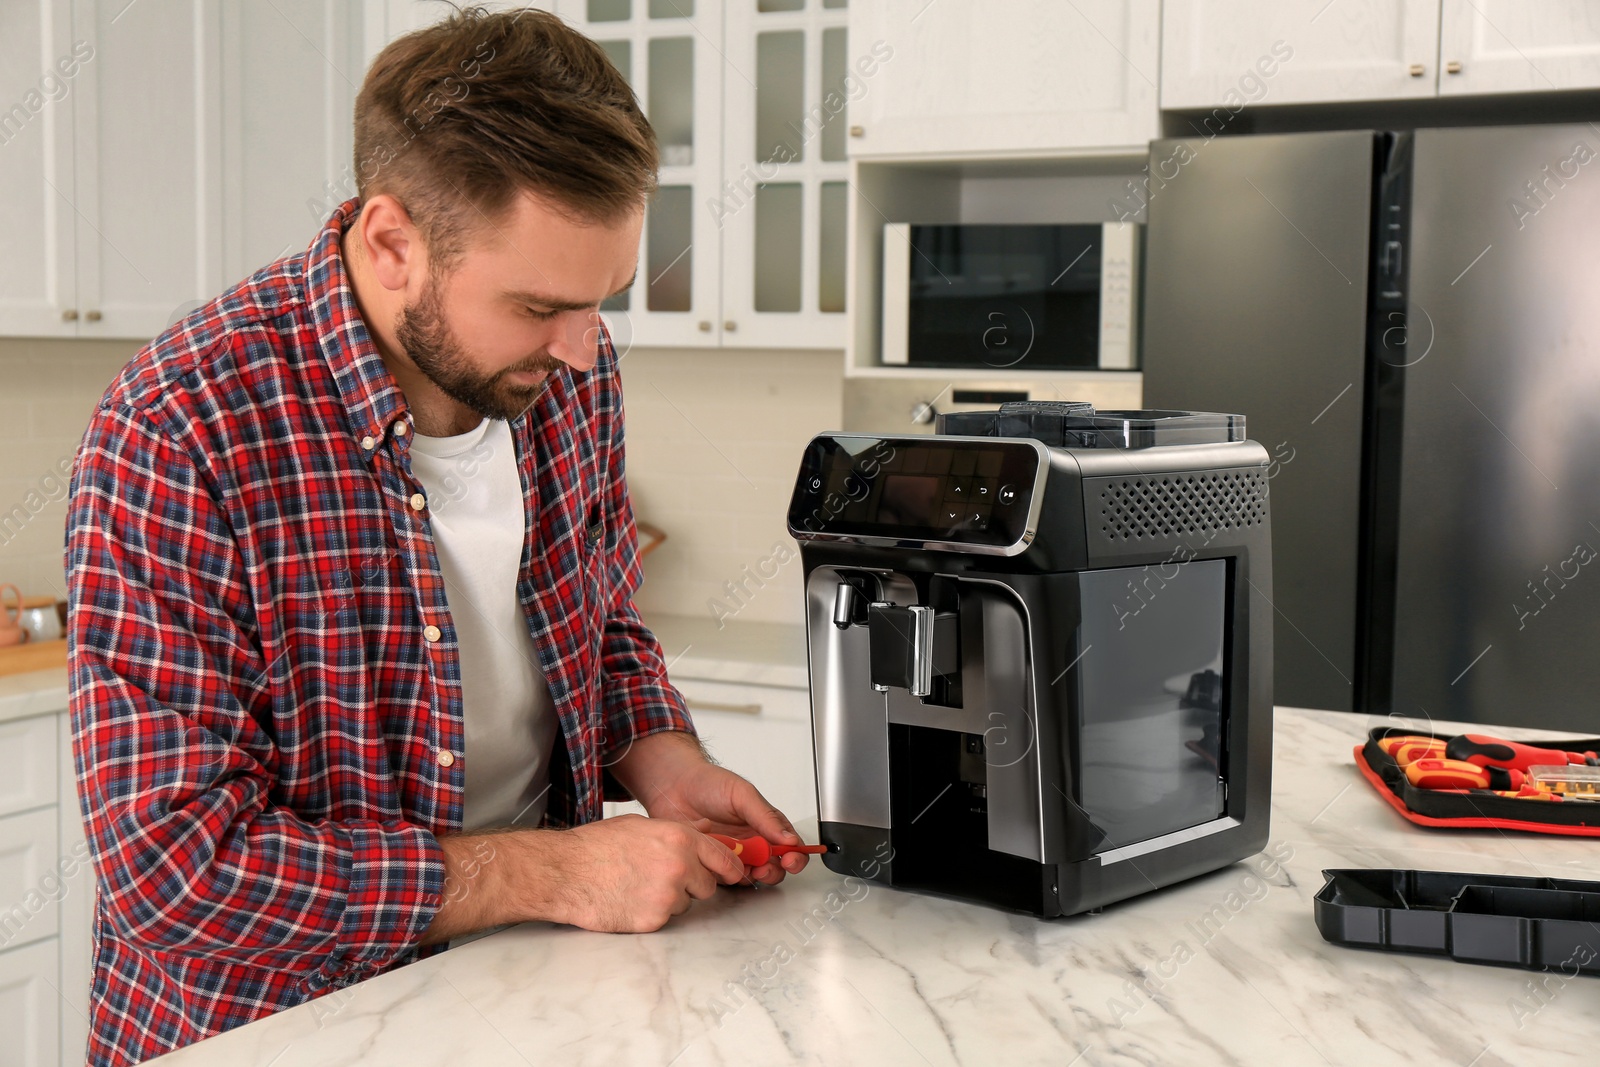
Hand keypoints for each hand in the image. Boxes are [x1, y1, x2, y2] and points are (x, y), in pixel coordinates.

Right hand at [552, 814, 746, 932]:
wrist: (566, 873)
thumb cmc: (597, 847)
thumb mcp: (641, 826)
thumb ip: (676, 834)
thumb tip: (701, 837)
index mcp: (679, 838)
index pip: (722, 857)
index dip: (729, 867)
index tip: (733, 874)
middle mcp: (679, 866)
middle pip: (707, 885)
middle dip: (692, 884)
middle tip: (664, 879)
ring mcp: (668, 896)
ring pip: (685, 904)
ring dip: (670, 900)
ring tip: (638, 887)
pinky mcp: (654, 920)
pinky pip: (666, 919)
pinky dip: (652, 914)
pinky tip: (630, 901)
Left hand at [643, 760, 812, 886]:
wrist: (671, 784)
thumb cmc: (707, 783)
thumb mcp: (742, 794)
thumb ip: (766, 817)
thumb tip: (789, 839)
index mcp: (763, 824)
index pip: (788, 846)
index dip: (794, 856)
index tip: (790, 860)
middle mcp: (750, 841)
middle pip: (772, 866)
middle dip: (773, 872)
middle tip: (765, 868)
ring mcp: (730, 853)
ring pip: (748, 875)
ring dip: (748, 875)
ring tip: (741, 865)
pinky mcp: (710, 862)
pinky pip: (722, 877)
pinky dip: (722, 873)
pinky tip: (717, 860)